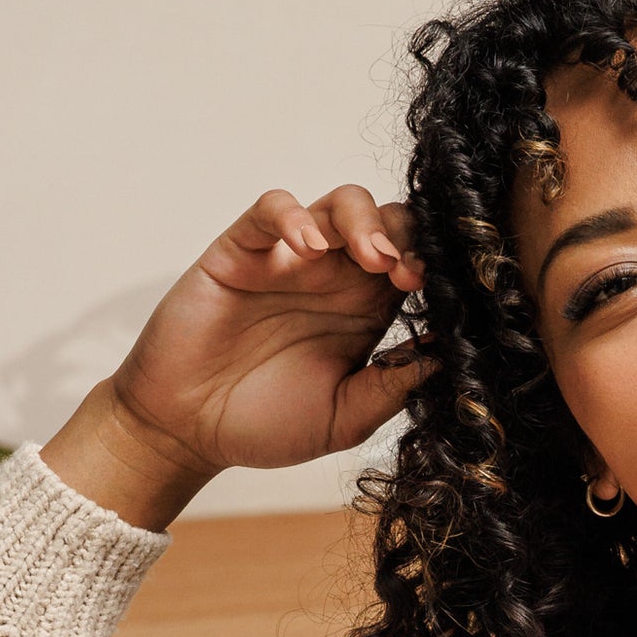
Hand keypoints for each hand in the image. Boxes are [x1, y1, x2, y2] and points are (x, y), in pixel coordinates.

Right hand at [45, 184, 435, 527]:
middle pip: (388, 223)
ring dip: (365, 221)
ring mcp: (289, 260)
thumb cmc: (265, 425)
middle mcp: (335, 279)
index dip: (432, 270)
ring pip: (339, 204)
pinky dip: (294, 215)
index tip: (436, 295)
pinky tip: (307, 247)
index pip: (414, 266)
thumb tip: (449, 358)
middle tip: (407, 274)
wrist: (188, 432)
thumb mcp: (345, 419)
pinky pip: (271, 210)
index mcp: (366, 314)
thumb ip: (392, 388)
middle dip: (407, 237)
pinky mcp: (242, 251)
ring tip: (372, 258)